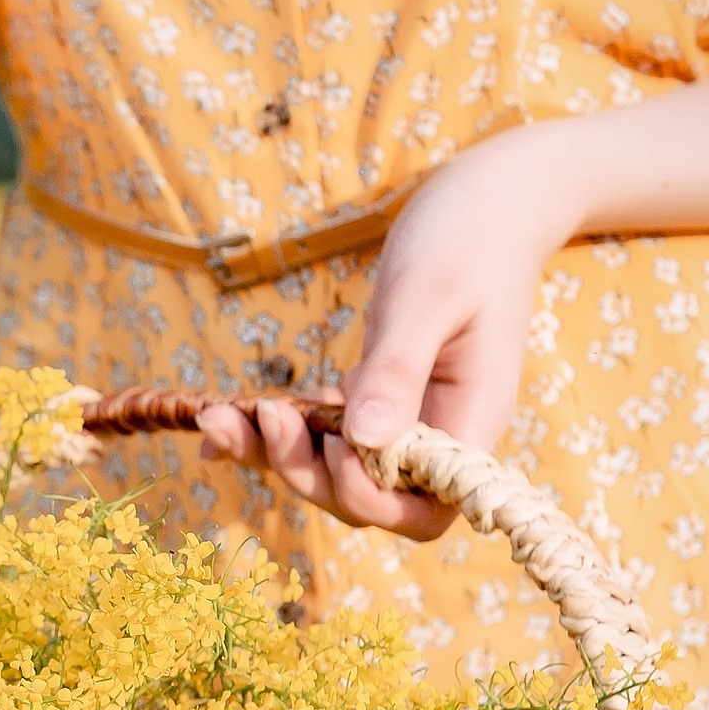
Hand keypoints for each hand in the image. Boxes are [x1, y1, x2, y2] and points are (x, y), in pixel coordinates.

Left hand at [195, 126, 586, 540]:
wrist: (489, 200)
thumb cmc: (467, 236)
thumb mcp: (427, 295)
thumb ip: (397, 368)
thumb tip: (363, 440)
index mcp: (470, 422)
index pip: (420, 509)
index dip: (366, 496)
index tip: (327, 442)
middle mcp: (439, 433)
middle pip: (368, 499)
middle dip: (304, 472)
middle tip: (257, 416)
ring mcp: (408, 417)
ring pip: (337, 470)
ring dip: (276, 455)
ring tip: (220, 418)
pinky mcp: (377, 394)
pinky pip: (326, 432)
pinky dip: (277, 430)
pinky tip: (228, 416)